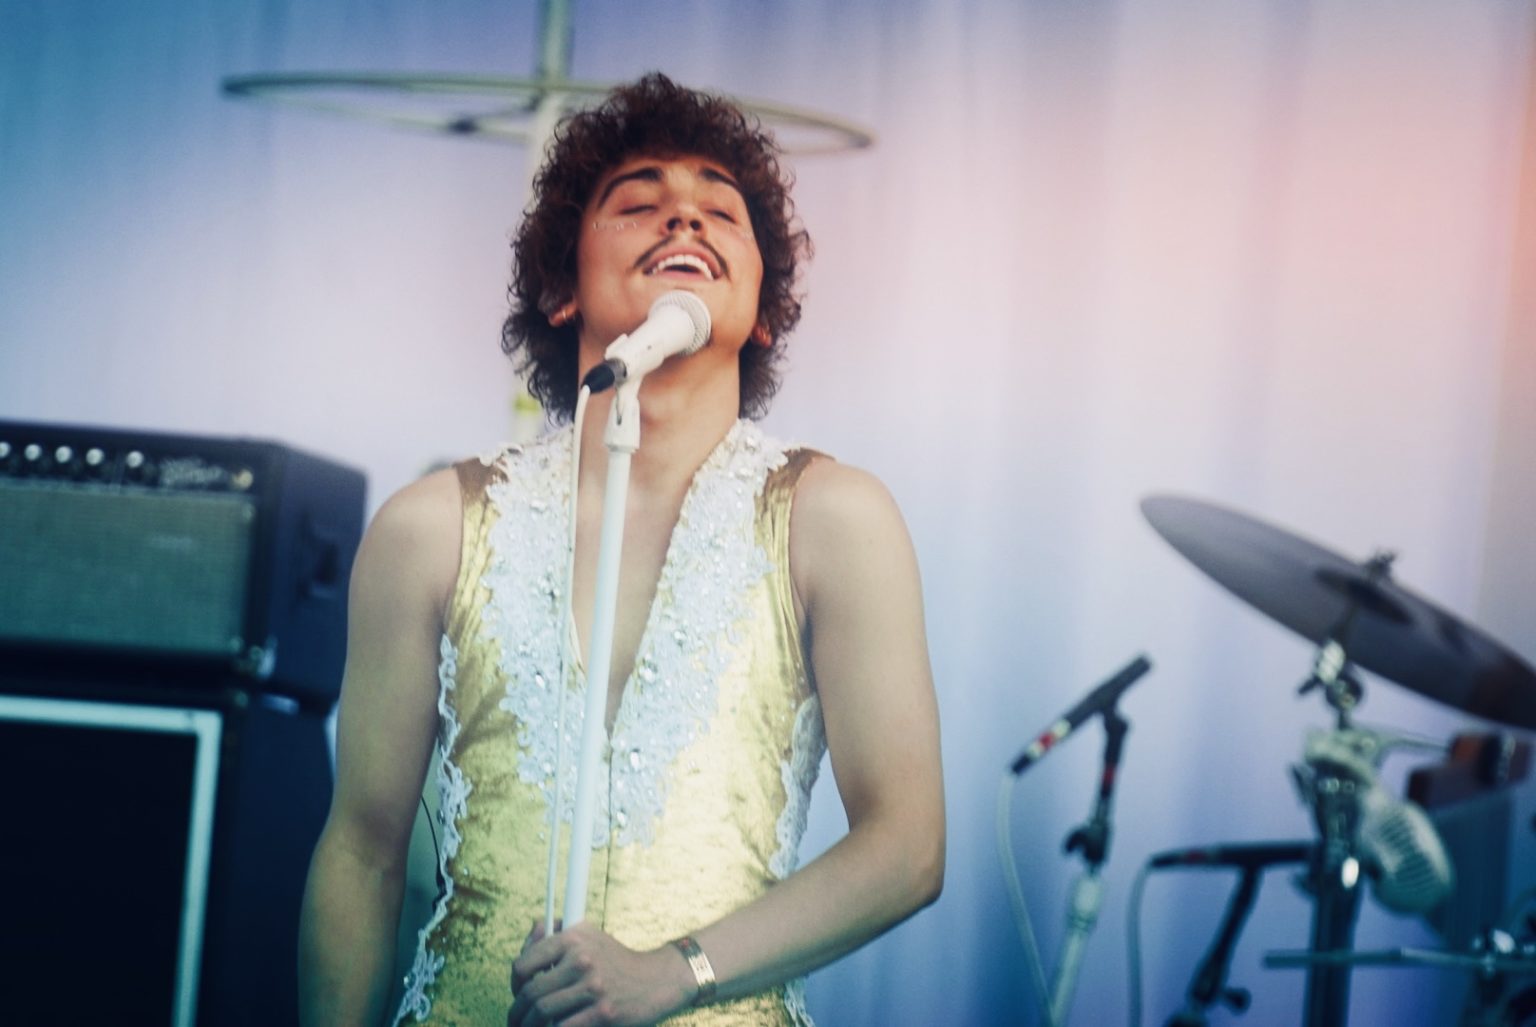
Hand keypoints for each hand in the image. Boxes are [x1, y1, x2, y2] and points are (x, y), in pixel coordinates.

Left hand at [507, 920, 693, 1026]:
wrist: (656, 980)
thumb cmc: (615, 960)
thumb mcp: (588, 936)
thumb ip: (555, 934)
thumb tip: (530, 936)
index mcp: (573, 939)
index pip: (524, 963)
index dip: (513, 983)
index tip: (516, 992)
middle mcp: (582, 959)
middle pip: (530, 992)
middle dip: (517, 1012)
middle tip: (516, 1020)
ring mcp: (593, 987)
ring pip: (542, 1012)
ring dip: (529, 1025)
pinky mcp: (603, 1013)